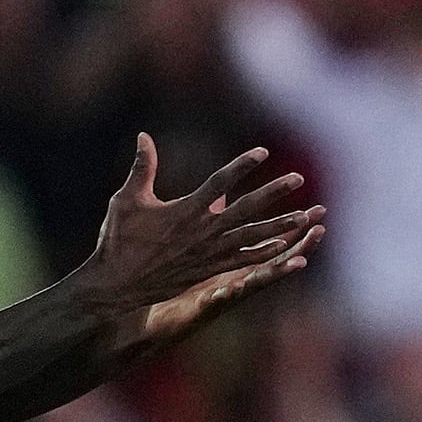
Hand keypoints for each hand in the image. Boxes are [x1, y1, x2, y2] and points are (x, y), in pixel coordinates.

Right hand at [85, 136, 319, 319]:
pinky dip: (263, 253)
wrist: (118, 285)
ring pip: (252, 235)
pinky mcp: (209, 270)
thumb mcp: (128, 199)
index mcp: (187, 209)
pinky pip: (242, 261)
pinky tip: (282, 246)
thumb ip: (142, 167)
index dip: (243, 165)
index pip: (221, 182)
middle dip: (274, 192)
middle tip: (298, 178)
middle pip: (247, 207)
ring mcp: (209, 252)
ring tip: (304, 215)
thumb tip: (144, 136)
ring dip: (279, 224)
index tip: (263, 152)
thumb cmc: (120, 241)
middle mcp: (204, 230)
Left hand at [137, 224, 317, 347]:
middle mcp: (235, 278)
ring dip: (279, 271)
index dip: (294, 228)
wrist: (136, 314)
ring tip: (301, 261)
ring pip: (258, 281)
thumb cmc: (162, 281)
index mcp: (232, 261)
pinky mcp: (206, 308)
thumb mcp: (187, 243)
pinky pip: (225, 299)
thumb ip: (206, 222)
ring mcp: (224, 295)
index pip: (271, 242)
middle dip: (300, 244)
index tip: (317, 213)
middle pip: (275, 259)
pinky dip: (236, 291)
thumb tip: (218, 197)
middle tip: (322, 228)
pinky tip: (238, 287)